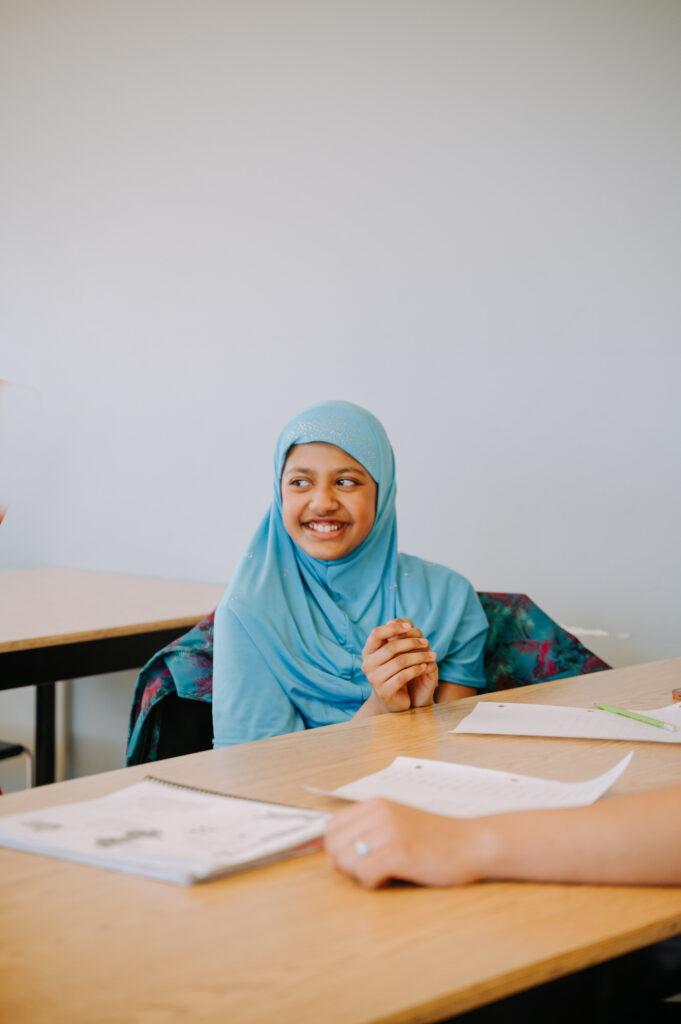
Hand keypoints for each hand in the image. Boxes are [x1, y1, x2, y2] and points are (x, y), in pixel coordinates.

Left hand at [325, 798, 489, 887]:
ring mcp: (390, 832)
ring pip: (346, 861)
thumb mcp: (398, 820)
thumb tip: (333, 846)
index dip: (337, 848)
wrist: (473, 842)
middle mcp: (380, 813)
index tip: (352, 858)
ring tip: (382, 872)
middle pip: (334, 845)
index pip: (331, 827)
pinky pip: (365, 875)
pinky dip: (372, 883)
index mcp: (376, 804)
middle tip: (369, 868)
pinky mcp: (401, 853)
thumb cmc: (437, 837)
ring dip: (359, 874)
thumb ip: (368, 827)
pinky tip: (390, 878)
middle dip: (345, 864)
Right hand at [361, 619, 437, 713]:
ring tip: (432, 655)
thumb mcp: (394, 653)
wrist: (392, 700)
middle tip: (427, 642)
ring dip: (419, 656)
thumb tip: (408, 624)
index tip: (410, 626)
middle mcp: (367, 665)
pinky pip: (403, 676)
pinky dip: (417, 669)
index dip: (393, 627)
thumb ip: (398, 638)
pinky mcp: (384, 692)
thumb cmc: (394, 670)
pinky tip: (426, 666)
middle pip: (391, 647)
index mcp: (367, 652)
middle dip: (412, 642)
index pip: (376, 634)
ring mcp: (374, 679)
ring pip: (400, 661)